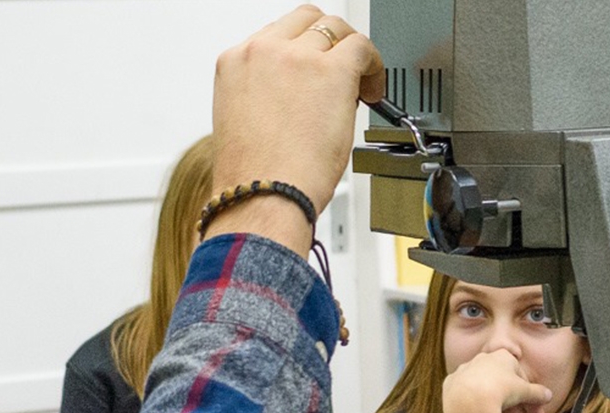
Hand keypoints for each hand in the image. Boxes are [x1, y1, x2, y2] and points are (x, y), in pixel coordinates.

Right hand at [207, 6, 384, 247]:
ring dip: (350, 52)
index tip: (314, 70)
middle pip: (307, 20)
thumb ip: (267, 94)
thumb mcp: (244, 120)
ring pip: (335, 28)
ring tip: (359, 82)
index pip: (276, 35)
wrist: (263, 194)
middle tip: (341, 71)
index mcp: (235, 62)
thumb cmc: (255, 175)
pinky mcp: (331, 70)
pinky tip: (372, 91)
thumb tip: (300, 95)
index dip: (302, 51)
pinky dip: (374, 66)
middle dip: (328, 43)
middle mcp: (262, 51)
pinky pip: (362, 48)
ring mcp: (296, 57)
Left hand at [441, 350, 554, 412]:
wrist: (468, 398)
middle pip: (506, 394)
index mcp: (503, 357)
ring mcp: (466, 374)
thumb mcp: (525, 392)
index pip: (522, 382)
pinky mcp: (452, 388)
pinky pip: (472, 402)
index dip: (532, 403)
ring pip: (489, 401)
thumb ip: (537, 393)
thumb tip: (548, 395)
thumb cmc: (500, 389)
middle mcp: (483, 362)